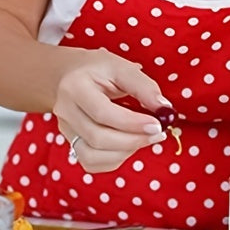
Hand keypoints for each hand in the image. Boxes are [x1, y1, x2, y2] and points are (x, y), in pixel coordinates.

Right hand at [52, 47, 170, 172]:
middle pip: (97, 138)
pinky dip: (115, 159)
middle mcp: (65, 111)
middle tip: (158, 134)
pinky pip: (91, 163)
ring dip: (126, 151)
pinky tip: (129, 144)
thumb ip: (144, 87)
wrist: (68, 75)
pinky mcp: (70, 143)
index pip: (103, 113)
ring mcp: (65, 130)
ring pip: (92, 156)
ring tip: (145, 137)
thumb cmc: (99, 69)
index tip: (157, 124)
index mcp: (75, 87)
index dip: (132, 123)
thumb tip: (165, 109)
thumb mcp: (122, 67)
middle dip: (133, 140)